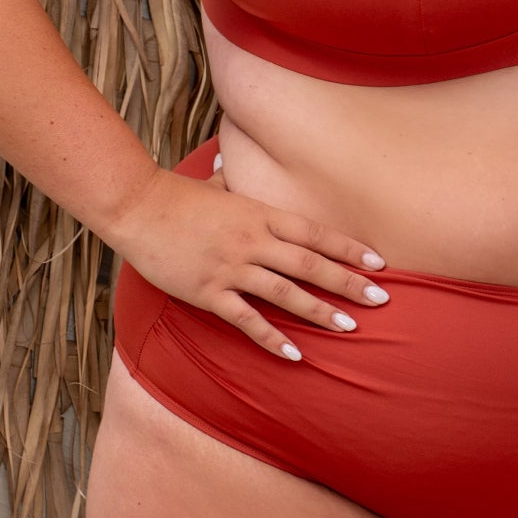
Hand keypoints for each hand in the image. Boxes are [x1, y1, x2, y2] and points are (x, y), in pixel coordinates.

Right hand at [111, 162, 389, 360]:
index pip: (316, 233)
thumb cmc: (175, 195)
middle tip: (381, 299)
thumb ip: (231, 181)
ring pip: (286, 294)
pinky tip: (295, 354)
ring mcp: (231, 268)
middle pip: (311, 265)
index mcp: (260, 214)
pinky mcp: (208, 292)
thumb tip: (230, 163)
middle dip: (349, 283)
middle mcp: (253, 241)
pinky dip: (273, 338)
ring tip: (350, 328)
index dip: (349, 249)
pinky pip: (247, 320)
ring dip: (321, 312)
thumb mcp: (214, 185)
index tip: (379, 263)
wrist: (136, 207)